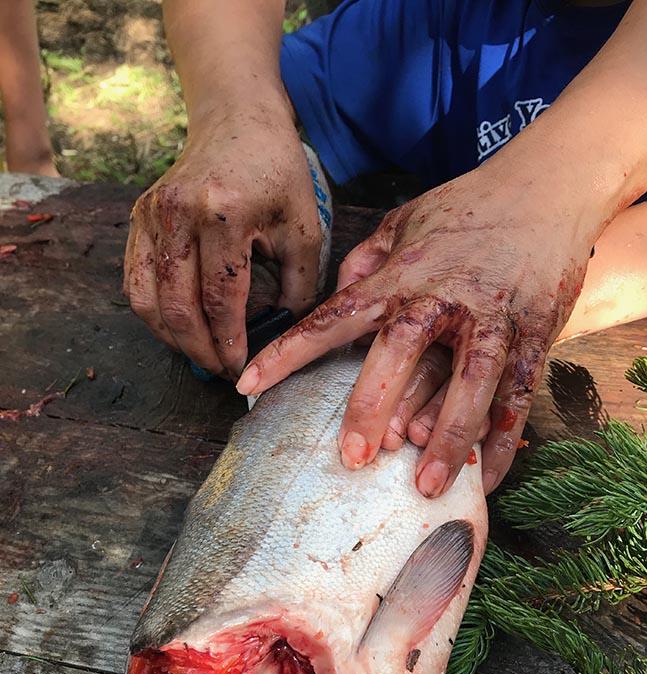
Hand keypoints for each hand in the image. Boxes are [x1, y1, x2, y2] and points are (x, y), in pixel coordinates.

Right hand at [124, 107, 320, 376]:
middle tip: (222, 372)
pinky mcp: (139, 218)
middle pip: (178, 307)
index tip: (241, 369)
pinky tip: (180, 328)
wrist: (236, 119)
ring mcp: (151, 215)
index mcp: (222, 214)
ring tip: (202, 356)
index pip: (219, 298)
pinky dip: (154, 314)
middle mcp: (178, 214)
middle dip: (201, 351)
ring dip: (173, 339)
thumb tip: (285, 337)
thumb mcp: (303, 226)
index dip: (229, 342)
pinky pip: (135, 282)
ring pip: (148, 301)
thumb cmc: (276, 172)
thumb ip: (299, 286)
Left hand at [237, 163, 593, 494]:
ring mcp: (493, 319)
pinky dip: (502, 443)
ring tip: (426, 486)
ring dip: (447, 437)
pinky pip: (517, 398)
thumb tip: (336, 292)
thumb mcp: (407, 219)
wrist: (552, 188)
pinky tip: (483, 480)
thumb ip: (366, 258)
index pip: (334, 315)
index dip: (287, 351)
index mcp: (402, 272)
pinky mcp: (534, 337)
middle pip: (401, 352)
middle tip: (353, 457)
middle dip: (373, 405)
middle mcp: (443, 297)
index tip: (247, 386)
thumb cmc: (469, 209)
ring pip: (470, 384)